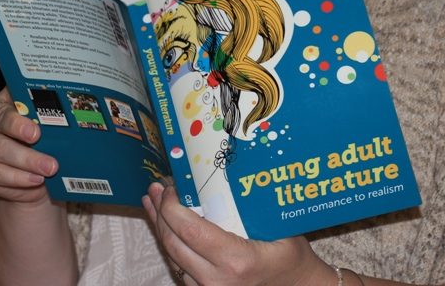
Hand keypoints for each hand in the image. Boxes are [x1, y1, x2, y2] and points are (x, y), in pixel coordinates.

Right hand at [0, 88, 58, 203]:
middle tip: (50, 162)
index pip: (11, 101)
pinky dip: (15, 179)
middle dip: (27, 146)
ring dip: (25, 164)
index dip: (21, 119)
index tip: (37, 132)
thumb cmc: (45, 141)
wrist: (34, 174)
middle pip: (3, 126)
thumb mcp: (50, 128)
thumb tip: (75, 123)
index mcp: (8, 98)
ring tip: (47, 173)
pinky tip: (33, 181)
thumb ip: (55, 121)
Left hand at [142, 183, 334, 285]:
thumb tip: (219, 170)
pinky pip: (181, 268)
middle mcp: (217, 280)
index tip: (171, 187)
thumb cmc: (291, 254)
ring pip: (173, 257)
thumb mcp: (275, 224)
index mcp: (236, 260)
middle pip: (174, 243)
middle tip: (155, 188)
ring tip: (153, 202)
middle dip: (160, 213)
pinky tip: (166, 227)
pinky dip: (172, 245)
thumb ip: (247, 205)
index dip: (173, 207)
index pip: (190, 231)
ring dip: (161, 228)